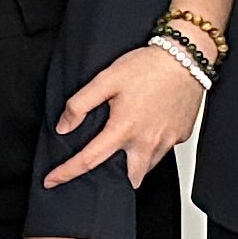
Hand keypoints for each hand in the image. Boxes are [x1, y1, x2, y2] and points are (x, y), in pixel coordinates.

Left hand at [43, 45, 206, 189]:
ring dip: (136, 163)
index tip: (51, 181)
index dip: (66, 173)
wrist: (186, 57)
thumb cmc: (148, 66)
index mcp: (123, 129)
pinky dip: (154, 147)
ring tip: (126, 146)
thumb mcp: (105, 80)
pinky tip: (149, 130)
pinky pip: (164, 150)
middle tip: (106, 168)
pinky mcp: (182, 135)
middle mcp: (147, 142)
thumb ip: (79, 105)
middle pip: (129, 178)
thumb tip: (64, 127)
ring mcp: (167, 141)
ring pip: (148, 166)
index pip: (88, 161)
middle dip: (117, 180)